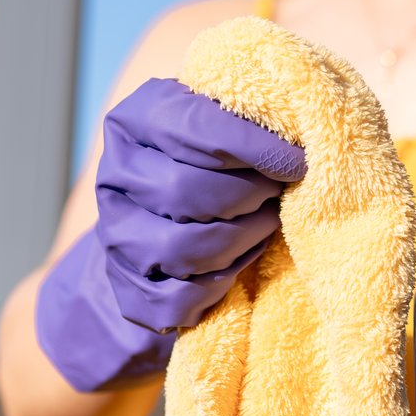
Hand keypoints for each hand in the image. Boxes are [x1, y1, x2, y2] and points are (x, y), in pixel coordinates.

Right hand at [36, 78, 306, 391]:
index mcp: (134, 120)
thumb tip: (301, 129)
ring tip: (267, 225)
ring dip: (241, 241)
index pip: (196, 130)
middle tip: (279, 194)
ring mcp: (114, 234)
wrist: (168, 220)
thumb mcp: (222, 123)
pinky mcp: (125, 288)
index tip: (297, 161)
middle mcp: (114, 174)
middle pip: (187, 191)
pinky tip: (237, 266)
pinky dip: (218, 287)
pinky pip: (177, 298)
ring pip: (184, 248)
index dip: (255, 148)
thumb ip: (246, 116)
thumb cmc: (215, 161)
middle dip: (249, 196)